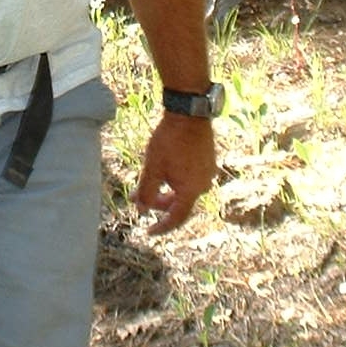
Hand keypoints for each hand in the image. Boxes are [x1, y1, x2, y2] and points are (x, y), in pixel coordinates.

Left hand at [135, 114, 216, 234]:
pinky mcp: (208, 161)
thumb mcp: (152, 168)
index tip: (148, 232)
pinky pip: (191, 178)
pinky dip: (176, 181)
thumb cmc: (169, 141)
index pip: (176, 218)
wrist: (189, 114)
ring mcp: (208, 172)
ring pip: (184, 190)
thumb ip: (146, 192)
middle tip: (137, 198)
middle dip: (158, 204)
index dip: (161, 227)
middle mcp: (203, 185)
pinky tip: (163, 171)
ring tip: (147, 183)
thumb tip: (140, 211)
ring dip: (165, 191)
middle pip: (179, 203)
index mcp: (191, 191)